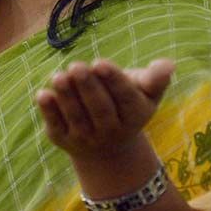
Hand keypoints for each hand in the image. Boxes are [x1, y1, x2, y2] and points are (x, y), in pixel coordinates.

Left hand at [36, 59, 173, 162]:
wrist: (109, 148)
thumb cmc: (127, 104)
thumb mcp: (145, 92)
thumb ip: (156, 78)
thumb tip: (168, 65)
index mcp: (135, 114)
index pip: (125, 97)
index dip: (113, 80)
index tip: (100, 62)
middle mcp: (112, 131)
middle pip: (100, 109)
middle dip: (88, 87)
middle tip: (77, 65)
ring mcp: (86, 138)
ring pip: (77, 117)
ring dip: (67, 97)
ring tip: (59, 76)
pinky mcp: (64, 141)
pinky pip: (56, 126)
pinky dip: (49, 112)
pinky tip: (42, 95)